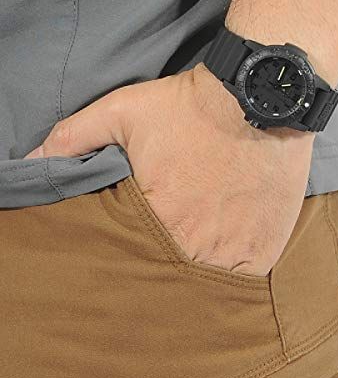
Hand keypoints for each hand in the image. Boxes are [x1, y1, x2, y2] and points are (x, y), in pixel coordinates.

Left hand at [24, 63, 313, 275]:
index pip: (135, 258)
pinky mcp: (268, 243)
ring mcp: (237, 247)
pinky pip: (248, 274)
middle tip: (176, 237)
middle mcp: (198, 243)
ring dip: (204, 264)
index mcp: (159, 218)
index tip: (145, 237)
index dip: (138, 249)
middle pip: (174, 273)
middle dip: (170, 260)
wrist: (255, 97)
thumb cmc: (191, 106)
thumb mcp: (124, 112)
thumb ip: (73, 138)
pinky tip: (230, 243)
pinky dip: (237, 266)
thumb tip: (29, 162)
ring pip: (211, 279)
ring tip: (204, 240)